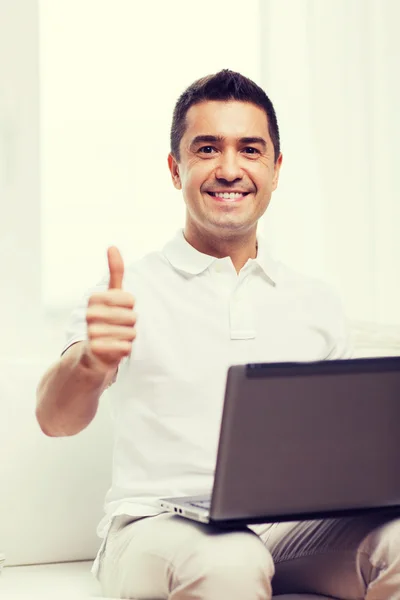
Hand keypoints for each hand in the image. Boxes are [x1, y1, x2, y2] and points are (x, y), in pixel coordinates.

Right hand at [82, 246, 136, 373]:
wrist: (92, 353)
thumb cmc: (106, 320)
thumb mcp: (111, 295)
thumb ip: (115, 272)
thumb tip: (112, 246)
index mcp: (94, 298)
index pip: (130, 299)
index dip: (130, 307)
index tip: (119, 311)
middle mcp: (90, 314)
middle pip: (132, 317)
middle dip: (131, 324)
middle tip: (118, 328)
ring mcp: (92, 333)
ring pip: (131, 333)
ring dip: (128, 338)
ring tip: (115, 338)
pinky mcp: (96, 351)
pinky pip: (126, 348)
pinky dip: (125, 350)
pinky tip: (115, 350)